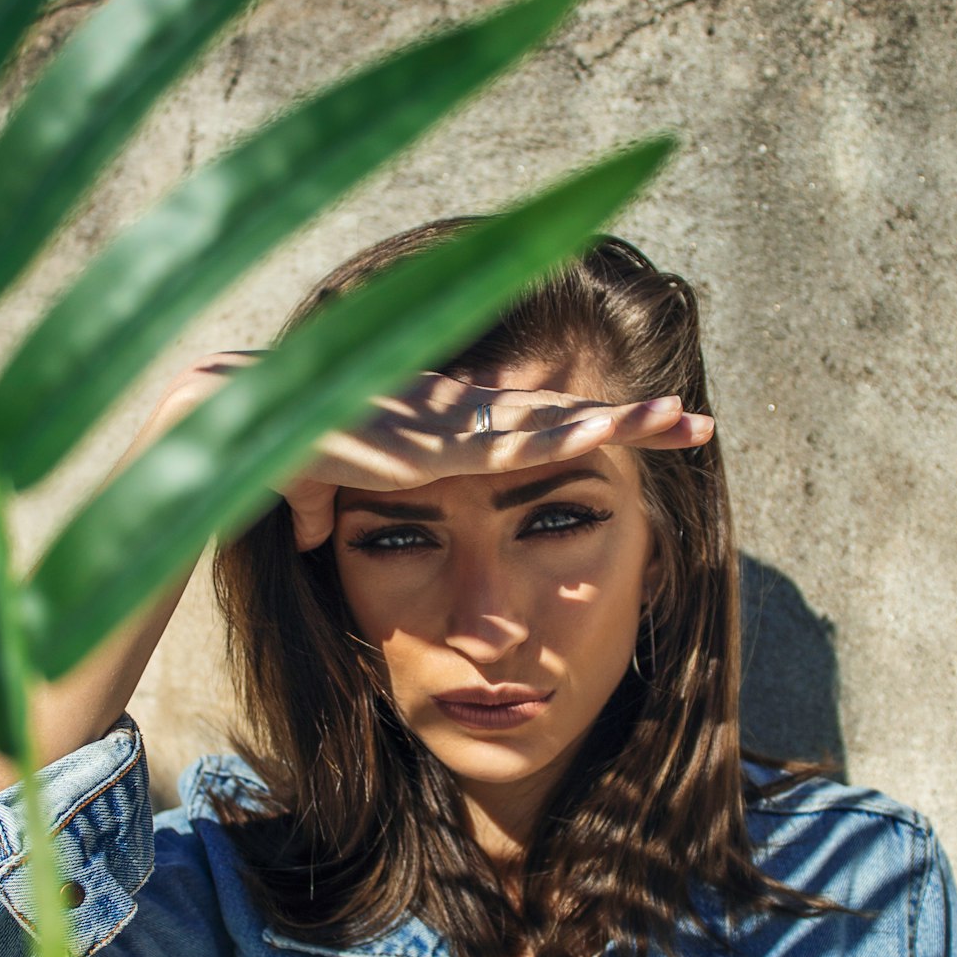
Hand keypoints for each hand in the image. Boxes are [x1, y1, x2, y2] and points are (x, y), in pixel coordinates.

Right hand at [276, 370, 714, 551]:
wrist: (261, 426)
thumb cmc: (290, 446)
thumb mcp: (321, 486)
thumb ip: (325, 510)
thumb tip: (309, 539)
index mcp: (450, 426)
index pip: (534, 425)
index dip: (586, 425)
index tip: (635, 428)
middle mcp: (472, 417)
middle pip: (571, 417)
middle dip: (634, 419)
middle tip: (695, 422)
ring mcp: (471, 426)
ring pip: (570, 422)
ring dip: (631, 421)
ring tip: (692, 420)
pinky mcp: (461, 441)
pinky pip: (538, 439)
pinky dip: (589, 430)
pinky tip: (634, 428)